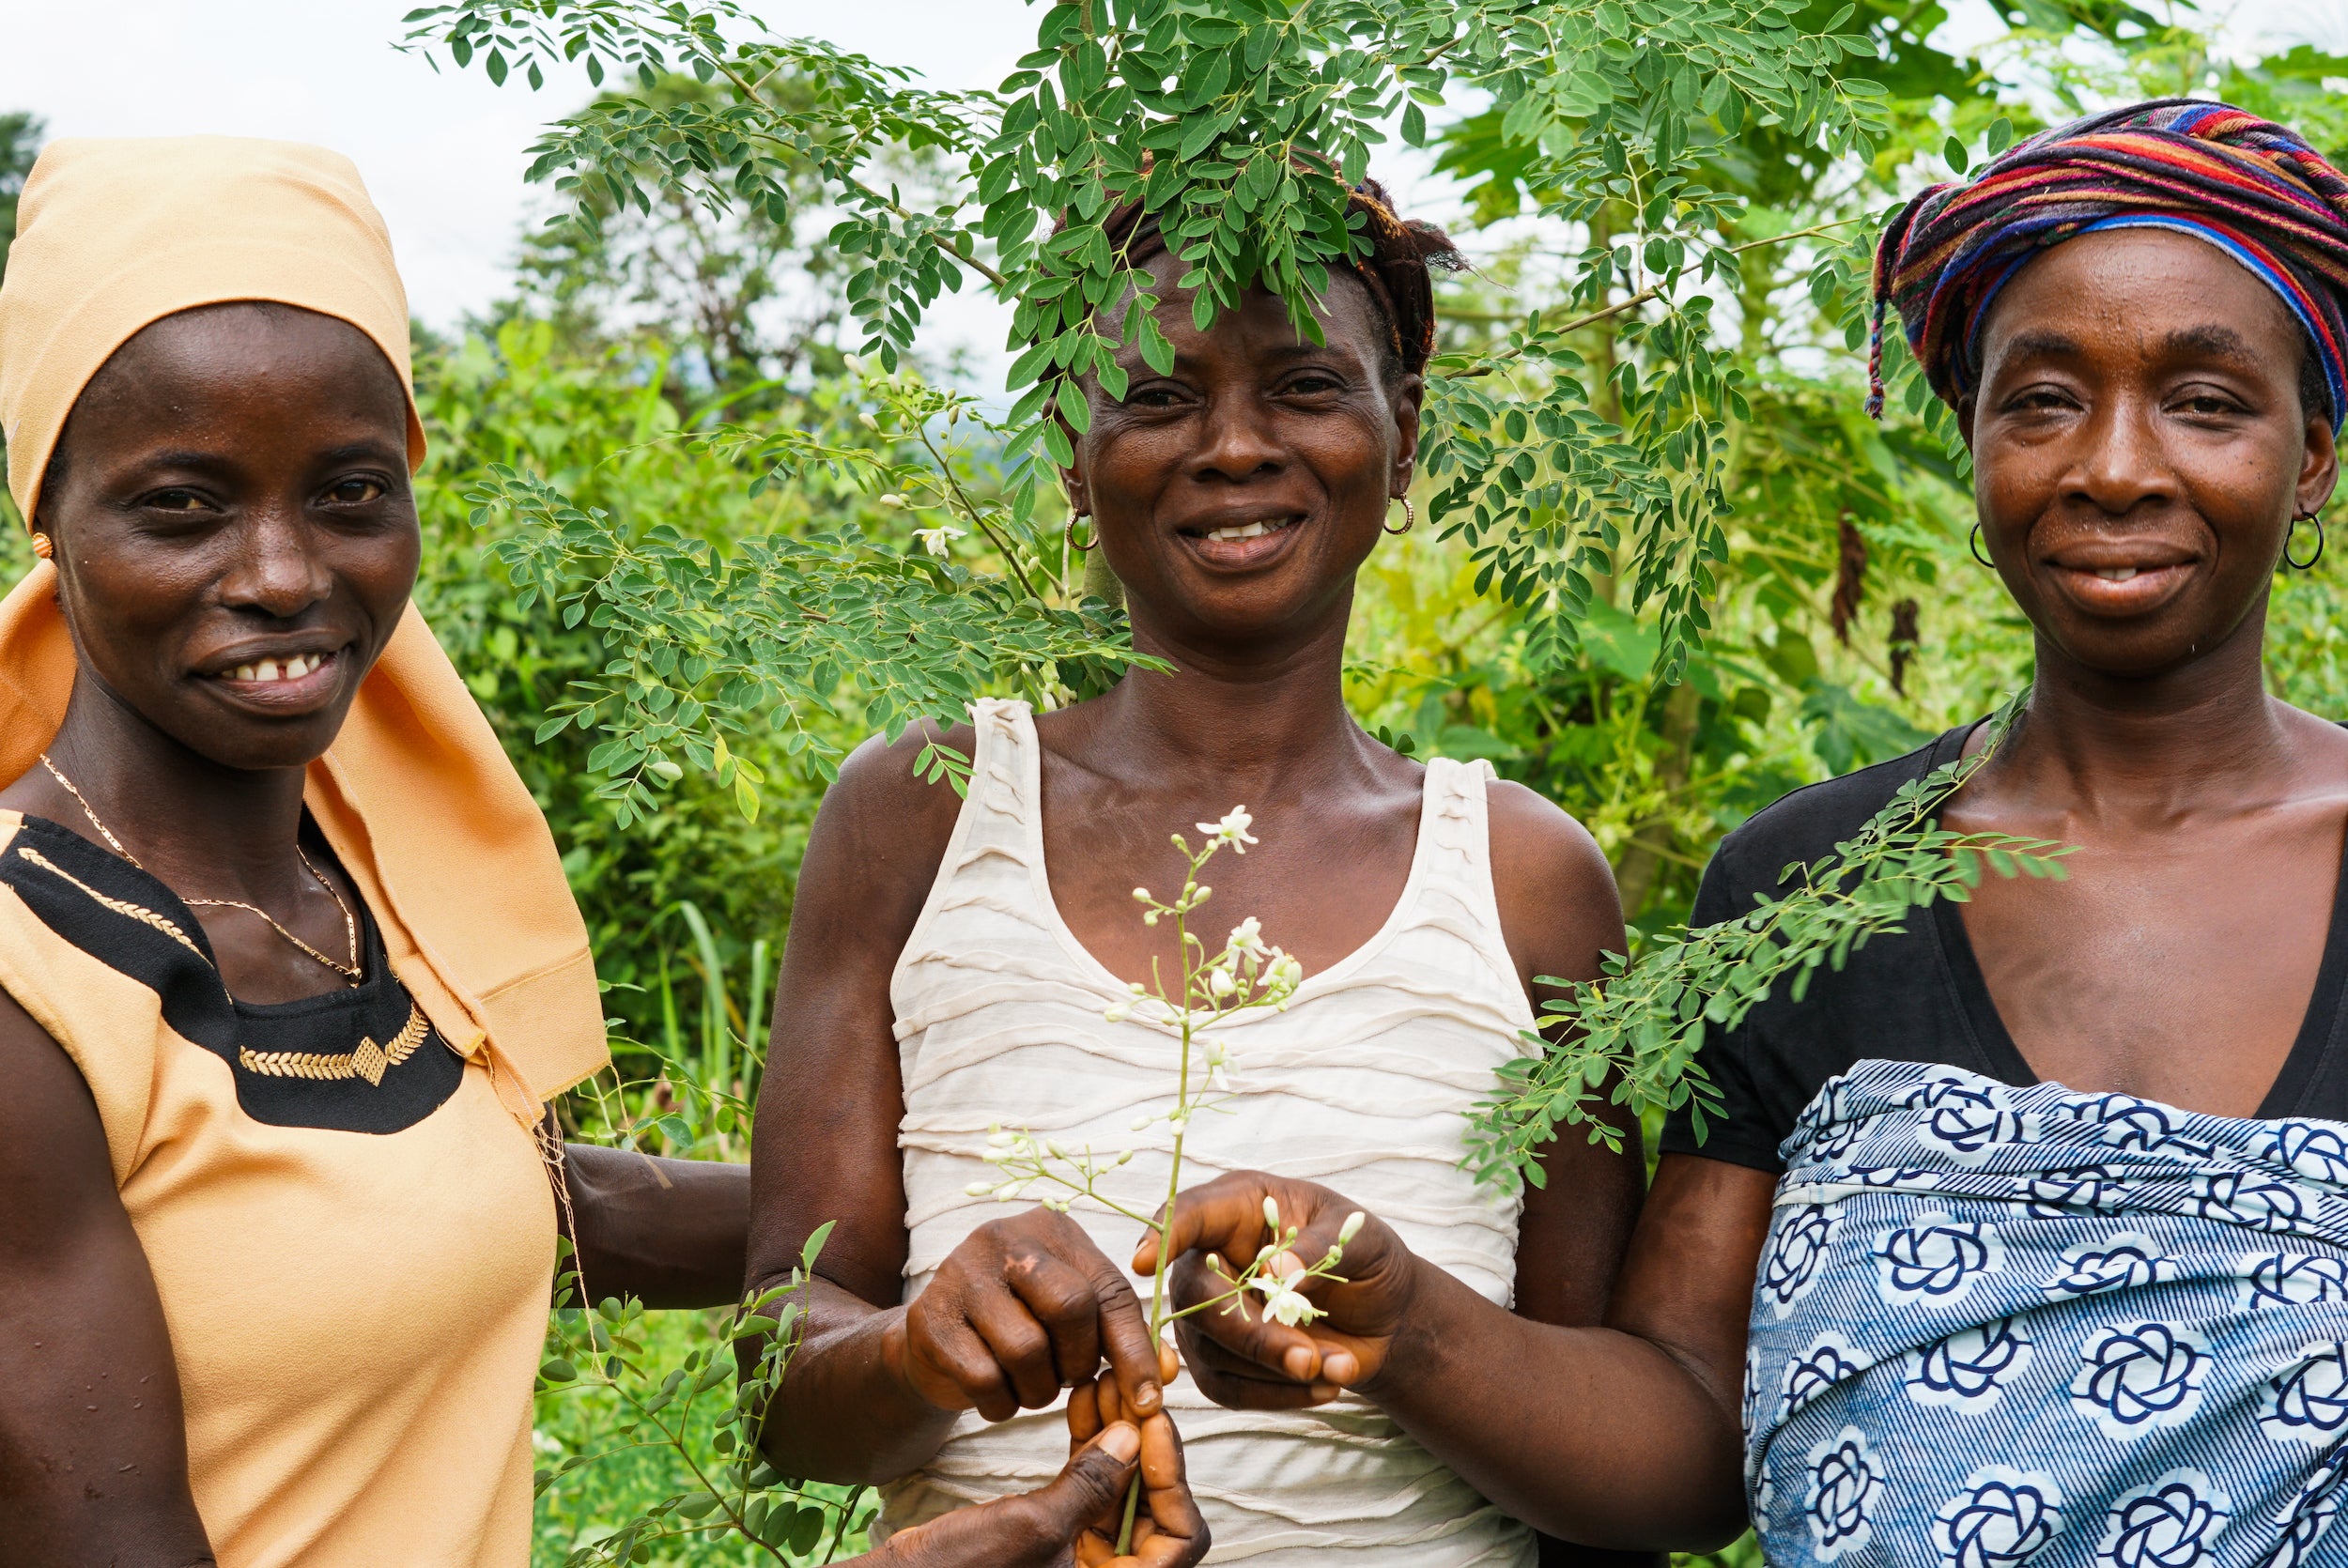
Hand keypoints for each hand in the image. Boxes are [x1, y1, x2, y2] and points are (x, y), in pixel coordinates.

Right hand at [860, 1372, 1205, 1567]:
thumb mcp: (1035, 1526)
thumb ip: (1092, 1486)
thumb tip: (1136, 1436)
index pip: (1182, 1538)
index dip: (1173, 1479)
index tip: (1152, 1422)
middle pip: (1157, 1508)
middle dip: (1146, 1445)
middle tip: (1131, 1387)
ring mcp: (1084, 1557)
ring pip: (1125, 1491)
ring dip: (1119, 1436)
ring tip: (1105, 1382)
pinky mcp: (1059, 1536)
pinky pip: (1092, 1489)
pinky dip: (1092, 1447)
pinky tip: (1085, 1400)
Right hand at [884, 1206, 1163, 1423]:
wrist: (933, 1339)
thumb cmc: (1020, 1324)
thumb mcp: (1073, 1319)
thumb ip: (1120, 1338)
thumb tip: (1165, 1374)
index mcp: (1051, 1229)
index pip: (1108, 1289)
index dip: (1134, 1350)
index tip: (1146, 1399)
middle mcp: (1004, 1238)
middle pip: (1069, 1306)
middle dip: (1077, 1361)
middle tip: (1067, 1378)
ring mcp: (960, 1274)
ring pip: (1026, 1348)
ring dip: (1038, 1389)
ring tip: (1031, 1387)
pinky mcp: (930, 1318)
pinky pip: (984, 1378)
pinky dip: (1001, 1403)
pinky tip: (999, 1395)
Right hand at [1133, 1171, 1419, 1409]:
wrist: (1383, 1313)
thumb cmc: (1365, 1258)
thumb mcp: (1361, 1238)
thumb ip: (1322, 1248)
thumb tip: (1278, 1273)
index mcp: (1238, 1208)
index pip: (1187, 1214)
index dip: (1164, 1236)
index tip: (1146, 1261)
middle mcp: (1211, 1257)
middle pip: (1195, 1295)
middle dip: (1251, 1334)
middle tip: (1307, 1357)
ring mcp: (1206, 1313)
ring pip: (1210, 1348)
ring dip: (1274, 1368)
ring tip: (1333, 1367)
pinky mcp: (1218, 1362)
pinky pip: (1228, 1389)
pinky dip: (1277, 1395)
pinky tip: (1323, 1385)